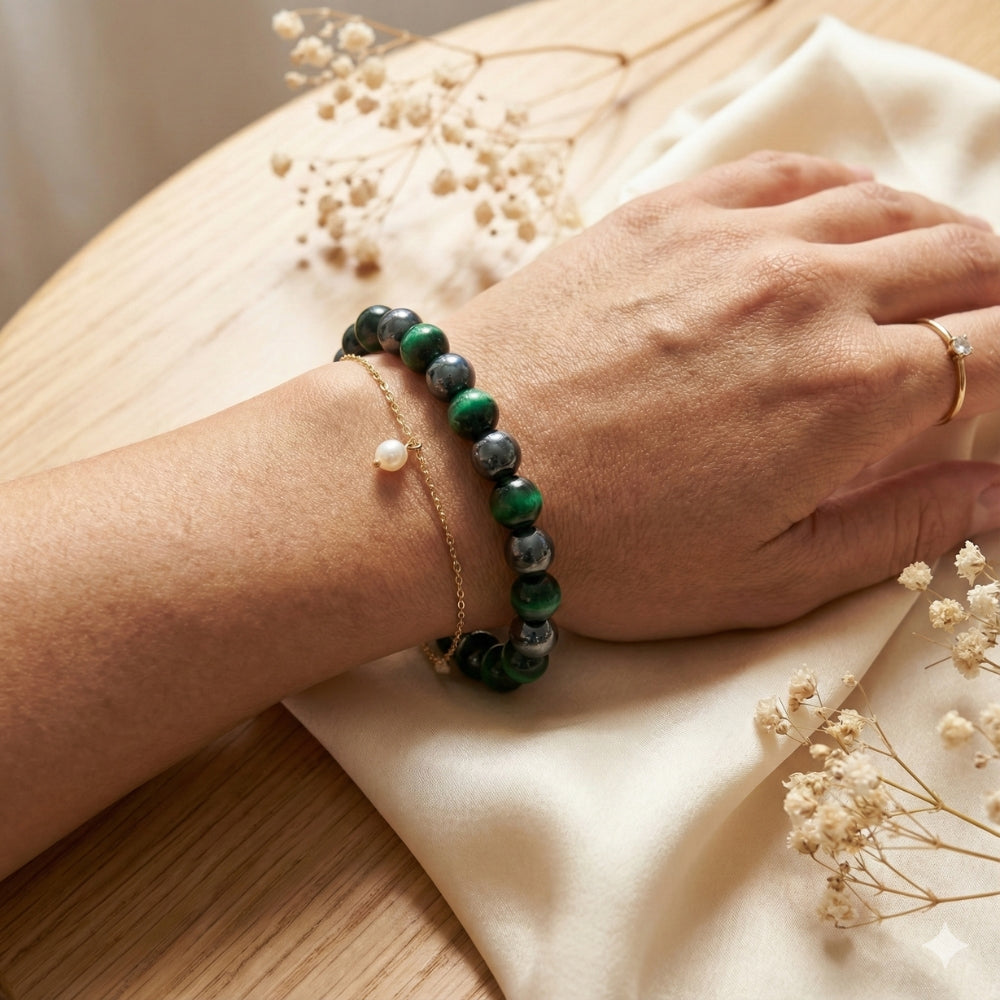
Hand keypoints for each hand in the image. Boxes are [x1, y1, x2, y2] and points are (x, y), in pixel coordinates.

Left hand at [446, 150, 999, 638]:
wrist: (461, 473)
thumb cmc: (602, 546)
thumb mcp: (764, 579)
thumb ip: (899, 530)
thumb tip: (997, 495)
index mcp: (853, 394)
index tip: (992, 408)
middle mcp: (813, 292)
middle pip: (965, 263)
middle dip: (997, 301)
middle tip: (985, 338)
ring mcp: (738, 239)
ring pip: (890, 208)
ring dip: (938, 241)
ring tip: (940, 278)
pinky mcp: (670, 212)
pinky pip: (793, 172)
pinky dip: (847, 190)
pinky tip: (851, 217)